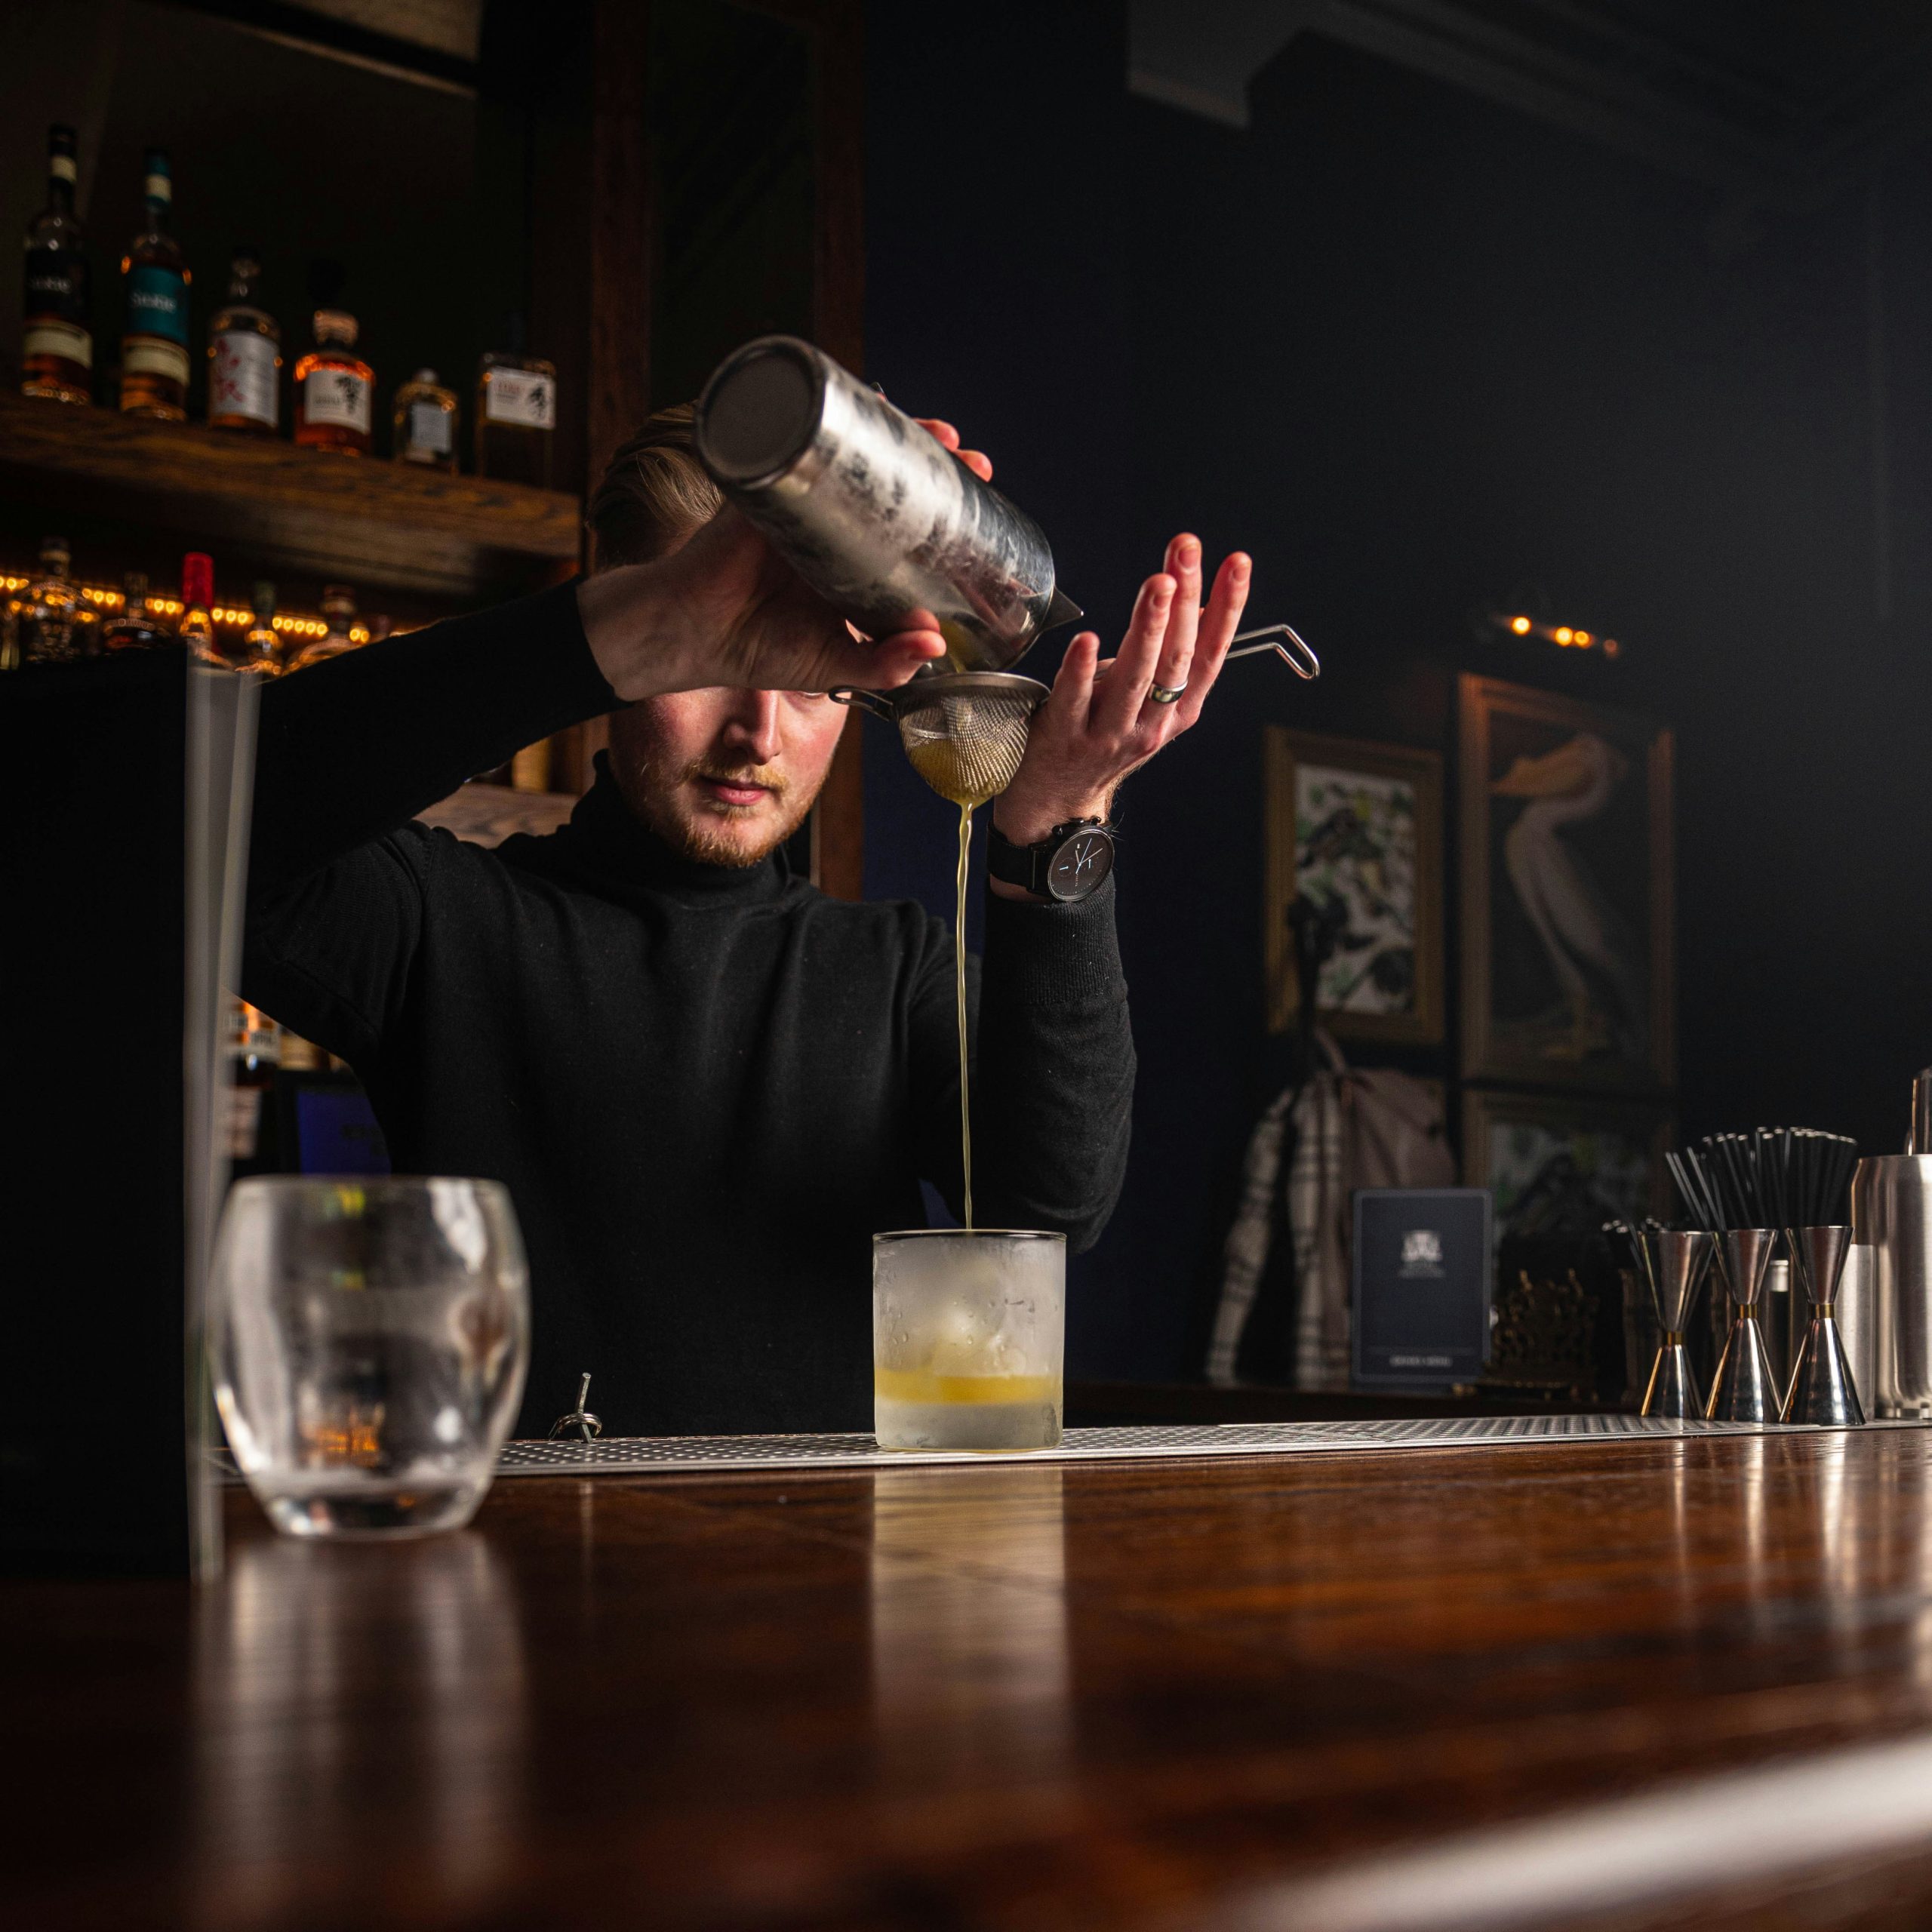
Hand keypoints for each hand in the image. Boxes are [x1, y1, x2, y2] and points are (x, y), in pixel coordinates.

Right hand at [576, 416, 990, 700]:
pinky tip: (873, 403)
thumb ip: (883, 662)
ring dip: (901, 435)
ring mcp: (803, 501)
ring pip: (859, 457)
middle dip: (936, 468)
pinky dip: (838, 417)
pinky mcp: (771, 483)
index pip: (909, 535)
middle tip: (973, 461)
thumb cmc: (752, 648)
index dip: (946, 522)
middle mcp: (832, 529)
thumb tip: (934, 643)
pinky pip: (805, 440)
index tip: (983, 516)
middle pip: (893, 486)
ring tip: (940, 432)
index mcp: (852, 569)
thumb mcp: (833, 664)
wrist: (689, 632)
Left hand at [990, 535, 1251, 878]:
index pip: (1211, 652)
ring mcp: (1110, 734)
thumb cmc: (1103, 735)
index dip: (1228, 607)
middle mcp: (1152, 724)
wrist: (1059, 798)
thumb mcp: (1149, 700)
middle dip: (1186, 600)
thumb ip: (1172, 656)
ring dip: (1150, 627)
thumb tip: (1198, 598)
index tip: (1238, 563)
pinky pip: (1076, 700)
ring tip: (1158, 583)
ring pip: (1136, 678)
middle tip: (1186, 553)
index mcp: (1179, 710)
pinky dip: (1083, 670)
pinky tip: (1088, 640)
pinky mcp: (1066, 737)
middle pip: (1177, 658)